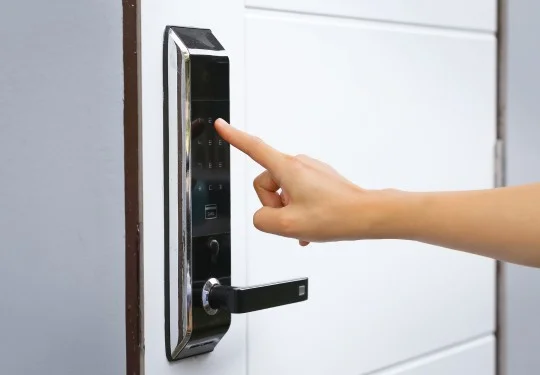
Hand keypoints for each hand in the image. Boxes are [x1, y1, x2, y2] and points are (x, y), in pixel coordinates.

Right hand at [214, 119, 388, 244]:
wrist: (366, 215)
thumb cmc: (335, 215)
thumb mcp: (288, 225)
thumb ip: (262, 220)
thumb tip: (263, 216)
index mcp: (287, 168)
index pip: (253, 148)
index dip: (234, 137)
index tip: (221, 125)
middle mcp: (297, 164)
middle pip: (266, 184)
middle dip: (273, 205)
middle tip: (292, 220)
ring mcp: (309, 171)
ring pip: (282, 192)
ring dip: (288, 211)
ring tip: (306, 224)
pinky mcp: (318, 179)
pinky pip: (297, 194)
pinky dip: (298, 211)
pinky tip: (309, 227)